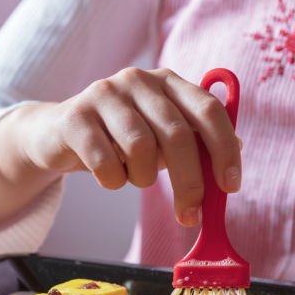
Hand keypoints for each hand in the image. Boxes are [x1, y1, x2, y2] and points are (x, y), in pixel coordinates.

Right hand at [0, 67, 241, 226]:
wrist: (57, 134)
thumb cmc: (119, 139)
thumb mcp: (161, 137)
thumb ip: (196, 142)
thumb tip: (237, 151)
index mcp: (168, 82)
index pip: (208, 110)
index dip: (224, 149)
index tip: (230, 186)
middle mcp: (138, 80)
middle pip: (177, 135)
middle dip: (189, 183)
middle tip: (190, 214)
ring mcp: (104, 94)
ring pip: (140, 148)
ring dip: (142, 178)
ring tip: (133, 177)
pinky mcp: (75, 116)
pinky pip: (104, 162)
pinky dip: (112, 180)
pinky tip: (108, 175)